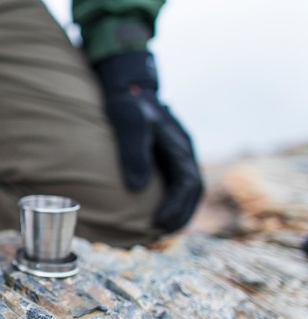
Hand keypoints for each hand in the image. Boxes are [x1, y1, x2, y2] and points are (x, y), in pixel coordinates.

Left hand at [94, 50, 202, 231]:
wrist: (126, 85)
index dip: (177, 207)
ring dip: (177, 209)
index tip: (160, 224)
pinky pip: (172, 182)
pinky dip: (169, 200)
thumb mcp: (128, 121)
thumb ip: (133, 151)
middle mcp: (182, 151)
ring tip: (158, 229)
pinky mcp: (163, 156)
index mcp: (179, 144)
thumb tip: (136, 188)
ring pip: (185, 188)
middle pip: (192, 190)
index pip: (187, 183)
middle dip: (180, 214)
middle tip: (160, 233)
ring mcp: (175, 153)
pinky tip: (152, 212)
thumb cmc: (126, 102)